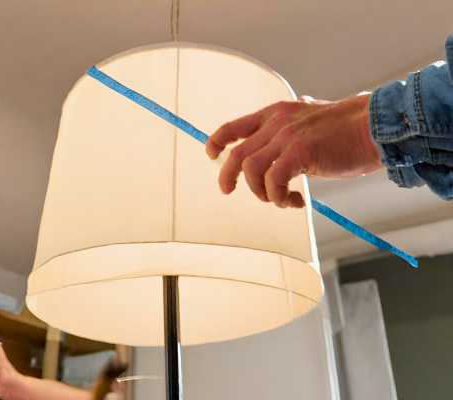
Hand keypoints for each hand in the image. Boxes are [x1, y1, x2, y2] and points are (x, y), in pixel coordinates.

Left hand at [205, 94, 381, 207]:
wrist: (374, 126)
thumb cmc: (348, 129)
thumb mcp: (311, 119)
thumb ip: (293, 127)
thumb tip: (283, 141)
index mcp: (276, 113)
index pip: (234, 126)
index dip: (217, 141)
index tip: (211, 155)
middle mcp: (276, 123)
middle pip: (237, 154)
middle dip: (228, 176)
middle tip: (229, 191)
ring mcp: (287, 137)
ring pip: (252, 171)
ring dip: (262, 193)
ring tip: (282, 199)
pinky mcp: (300, 152)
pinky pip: (274, 181)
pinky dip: (280, 198)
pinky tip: (296, 201)